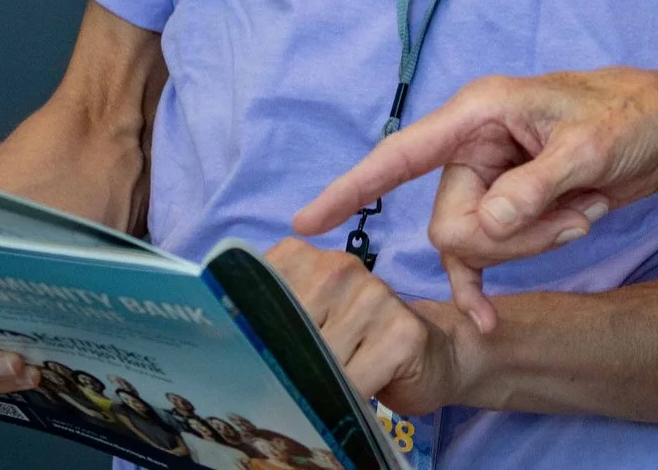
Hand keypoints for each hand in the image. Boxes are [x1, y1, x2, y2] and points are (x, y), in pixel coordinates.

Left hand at [264, 238, 476, 414]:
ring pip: (318, 361)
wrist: (431, 353)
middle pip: (284, 334)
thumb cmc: (354, 344)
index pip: (250, 296)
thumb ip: (266, 322)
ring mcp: (374, 295)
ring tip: (331, 385)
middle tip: (297, 382)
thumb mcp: (304, 325)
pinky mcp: (401, 332)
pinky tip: (356, 394)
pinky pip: (352, 382)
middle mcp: (339, 267)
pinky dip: (345, 401)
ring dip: (318, 388)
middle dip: (284, 369)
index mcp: (303, 257)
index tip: (252, 360)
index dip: (246, 338)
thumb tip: (226, 354)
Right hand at [293, 68, 657, 328]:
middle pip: (449, 225)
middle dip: (510, 240)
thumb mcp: (591, 149)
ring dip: (531, 244)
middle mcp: (474, 145)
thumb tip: (479, 230)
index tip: (304, 225)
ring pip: (472, 246)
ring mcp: (488, 178)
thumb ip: (532, 189)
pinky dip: (498, 276)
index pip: (401, 155)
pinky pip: (482, 256)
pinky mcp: (506, 205)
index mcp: (480, 113)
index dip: (352, 188)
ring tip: (585, 210)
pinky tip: (490, 318)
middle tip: (575, 216)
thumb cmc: (633, 116)